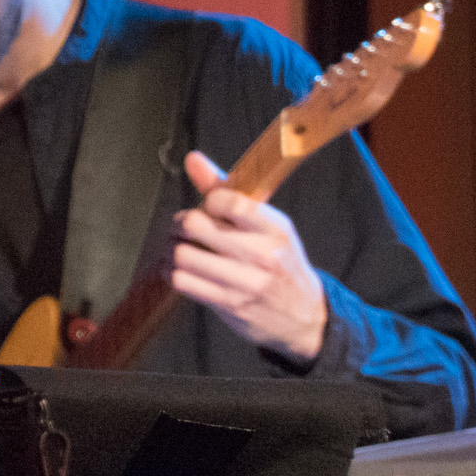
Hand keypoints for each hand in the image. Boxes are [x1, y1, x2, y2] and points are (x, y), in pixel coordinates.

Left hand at [169, 150, 328, 362]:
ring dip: (172, 249)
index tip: (208, 208)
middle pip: (195, 225)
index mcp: (275, 228)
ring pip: (183, 254)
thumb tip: (192, 159)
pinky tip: (180, 269)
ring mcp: (245, 282)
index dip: (207, 201)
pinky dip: (173, 272)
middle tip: (184, 227)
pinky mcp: (228, 305)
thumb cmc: (280, 262)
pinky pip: (182, 280)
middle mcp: (262, 255)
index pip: (227, 200)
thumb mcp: (268, 225)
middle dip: (181, 223)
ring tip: (179, 247)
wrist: (303, 316)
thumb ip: (228, 191)